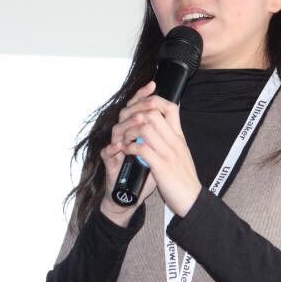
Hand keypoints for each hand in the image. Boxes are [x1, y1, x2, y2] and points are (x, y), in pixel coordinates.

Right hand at [99, 81, 157, 226]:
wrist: (131, 196)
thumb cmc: (146, 173)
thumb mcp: (158, 151)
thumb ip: (162, 134)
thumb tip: (173, 114)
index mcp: (136, 131)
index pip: (138, 108)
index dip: (143, 95)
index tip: (153, 85)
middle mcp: (124, 137)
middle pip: (125, 114)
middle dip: (136, 106)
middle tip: (148, 102)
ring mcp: (116, 150)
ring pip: (116, 131)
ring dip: (128, 125)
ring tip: (139, 121)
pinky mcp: (110, 164)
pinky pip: (107, 154)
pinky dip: (113, 149)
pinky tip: (121, 146)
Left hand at [118, 83, 201, 216]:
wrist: (192, 199)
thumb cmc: (184, 178)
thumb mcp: (181, 152)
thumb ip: (171, 138)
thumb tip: (161, 127)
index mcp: (179, 136)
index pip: (170, 107)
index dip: (153, 101)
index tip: (141, 106)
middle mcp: (174, 140)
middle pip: (153, 112)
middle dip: (134, 115)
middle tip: (126, 124)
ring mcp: (167, 152)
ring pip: (145, 127)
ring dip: (129, 131)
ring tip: (125, 139)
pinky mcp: (160, 166)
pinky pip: (141, 148)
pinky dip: (130, 147)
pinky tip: (126, 151)